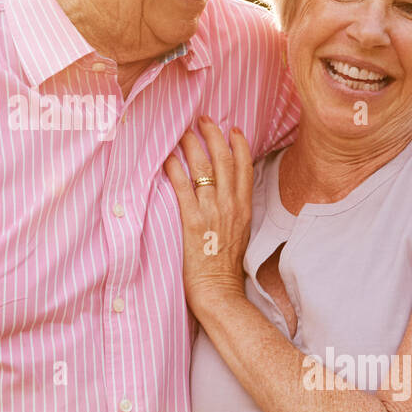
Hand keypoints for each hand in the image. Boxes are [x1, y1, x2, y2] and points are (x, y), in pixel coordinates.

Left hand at [163, 116, 253, 313]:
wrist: (220, 293)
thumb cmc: (226, 269)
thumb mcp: (239, 235)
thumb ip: (234, 214)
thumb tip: (226, 198)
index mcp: (244, 209)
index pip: (245, 168)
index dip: (239, 145)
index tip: (233, 129)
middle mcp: (230, 206)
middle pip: (224, 161)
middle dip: (213, 135)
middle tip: (203, 119)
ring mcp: (212, 213)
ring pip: (204, 169)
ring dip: (192, 146)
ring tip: (183, 132)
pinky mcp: (193, 223)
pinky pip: (183, 189)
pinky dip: (174, 170)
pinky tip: (167, 158)